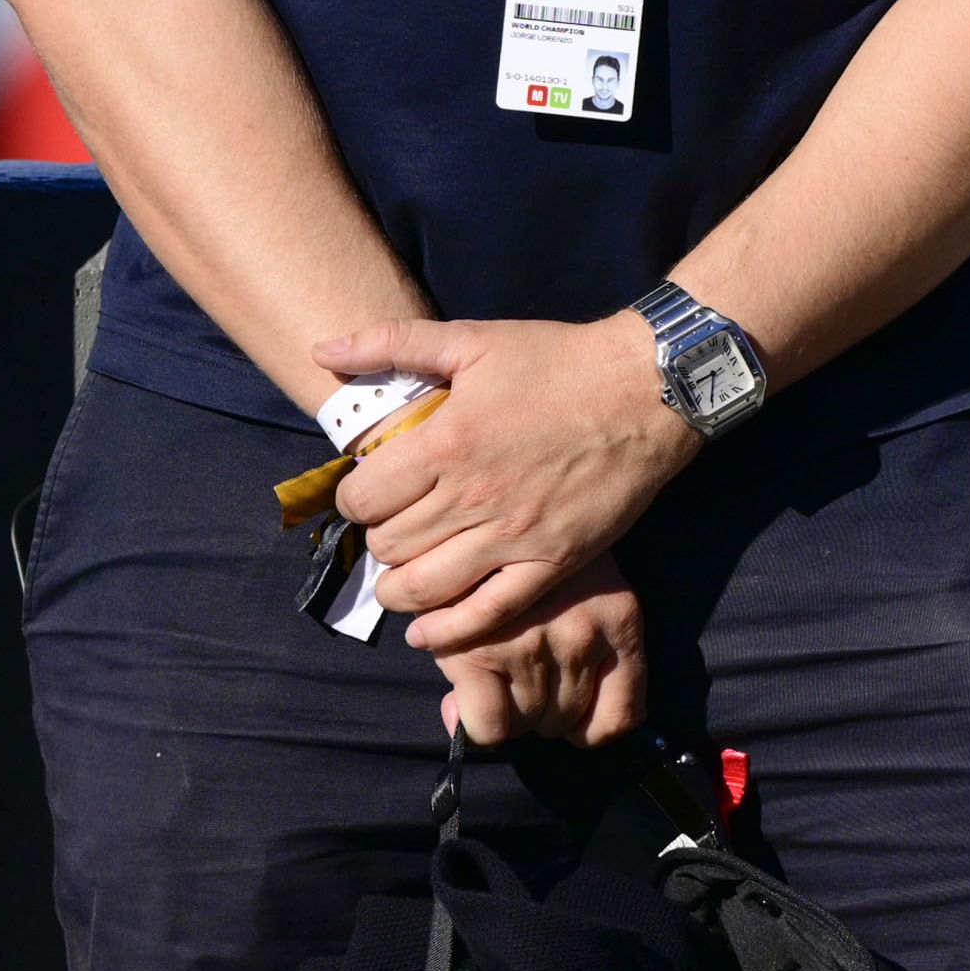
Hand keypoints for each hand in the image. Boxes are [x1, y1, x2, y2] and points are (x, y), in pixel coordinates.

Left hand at [322, 311, 697, 654]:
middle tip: (391, 529)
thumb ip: (391, 343)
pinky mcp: (551, 563)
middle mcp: (473, 496)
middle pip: (388, 546)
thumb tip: (323, 351)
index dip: (354, 499)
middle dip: (377, 540)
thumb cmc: (557, 361)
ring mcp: (513, 536)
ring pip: (424, 587)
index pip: (363, 498)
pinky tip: (427, 632)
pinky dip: (447, 631)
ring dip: (398, 589)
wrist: (645, 390)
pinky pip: (487, 613)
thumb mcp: (472, 338)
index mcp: (446, 442)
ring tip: (400, 576)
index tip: (371, 493)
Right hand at [430, 555, 648, 744]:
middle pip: (564, 722)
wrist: (473, 503)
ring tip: (492, 670)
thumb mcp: (576, 579)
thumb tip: (540, 707)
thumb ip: (575, 651)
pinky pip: (489, 727)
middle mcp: (583, 636)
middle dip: (539, 709)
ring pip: (526, 724)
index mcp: (620, 618)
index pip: (620, 717)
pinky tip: (465, 690)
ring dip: (506, 709)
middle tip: (516, 674)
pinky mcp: (481, 653)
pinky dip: (475, 721)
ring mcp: (532, 645)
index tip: (564, 709)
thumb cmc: (528, 545)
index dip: (586, 724)